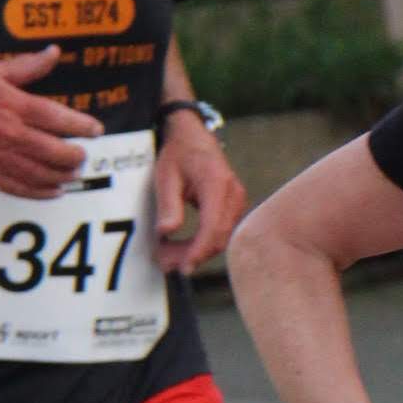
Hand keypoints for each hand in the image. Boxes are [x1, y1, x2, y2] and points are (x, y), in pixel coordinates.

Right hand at [0, 47, 100, 196]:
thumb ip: (26, 65)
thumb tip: (54, 52)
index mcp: (11, 106)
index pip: (56, 118)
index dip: (81, 125)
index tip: (95, 130)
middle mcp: (9, 134)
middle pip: (55, 151)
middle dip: (76, 155)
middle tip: (83, 154)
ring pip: (43, 174)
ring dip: (64, 176)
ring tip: (74, 172)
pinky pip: (23, 189)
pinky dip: (43, 193)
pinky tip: (55, 190)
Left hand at [153, 108, 247, 271]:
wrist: (193, 135)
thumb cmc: (179, 153)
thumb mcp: (166, 176)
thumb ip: (168, 205)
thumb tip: (166, 233)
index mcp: (217, 184)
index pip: (212, 227)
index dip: (198, 251)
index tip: (182, 268)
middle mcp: (233, 194)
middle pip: (219, 237)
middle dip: (193, 255)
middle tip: (165, 264)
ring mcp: (237, 201)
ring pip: (221, 238)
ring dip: (197, 251)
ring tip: (169, 257)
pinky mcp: (233, 206)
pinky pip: (221, 231)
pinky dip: (202, 243)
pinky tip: (183, 247)